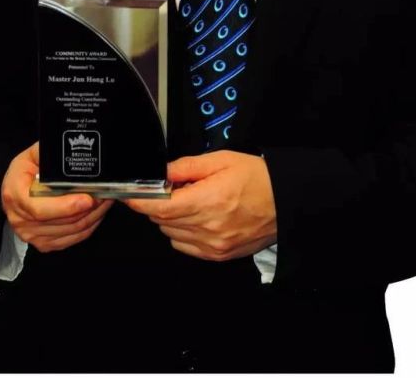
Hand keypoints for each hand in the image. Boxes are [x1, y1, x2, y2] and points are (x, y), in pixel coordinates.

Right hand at [1, 142, 113, 252]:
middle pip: (61, 222)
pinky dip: (89, 226)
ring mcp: (31, 234)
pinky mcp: (43, 243)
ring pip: (71, 231)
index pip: (40, 208)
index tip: (88, 199)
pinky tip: (97, 212)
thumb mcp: (35, 153)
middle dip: (88, 208)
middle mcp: (20, 218)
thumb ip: (51, 154)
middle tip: (106, 193)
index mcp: (15, 194)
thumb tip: (73, 154)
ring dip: (93, 216)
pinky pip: (72, 239)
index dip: (66, 206)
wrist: (17, 185)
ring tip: (105, 200)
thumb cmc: (28, 167)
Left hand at [124, 150, 276, 260]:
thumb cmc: (258, 178)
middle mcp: (209, 227)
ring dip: (171, 219)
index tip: (130, 196)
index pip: (160, 208)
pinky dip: (183, 233)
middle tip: (175, 189)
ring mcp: (213, 245)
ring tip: (192, 202)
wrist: (285, 201)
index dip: (140, 202)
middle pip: (162, 222)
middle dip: (160, 204)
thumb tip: (163, 172)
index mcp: (208, 200)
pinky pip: (185, 246)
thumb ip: (187, 166)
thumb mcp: (221, 160)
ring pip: (171, 234)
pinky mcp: (218, 255)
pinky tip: (197, 218)